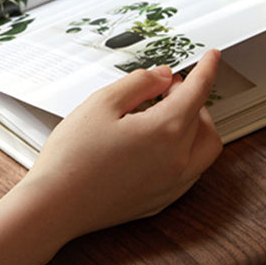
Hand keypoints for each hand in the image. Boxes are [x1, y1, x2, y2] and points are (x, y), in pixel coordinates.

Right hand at [23, 48, 222, 237]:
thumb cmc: (72, 158)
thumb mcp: (101, 104)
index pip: (198, 92)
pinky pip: (190, 172)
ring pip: (204, 150)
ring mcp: (172, 185)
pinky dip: (186, 151)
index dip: (206, 69)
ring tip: (166, 116)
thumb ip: (139, 83)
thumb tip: (163, 76)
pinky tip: (159, 145)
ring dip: (196, 127)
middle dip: (193, 98)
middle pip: (204, 121)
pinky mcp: (160, 202)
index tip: (211, 57)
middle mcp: (178, 161)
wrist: (55, 206)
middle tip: (168, 88)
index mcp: (166, 131)